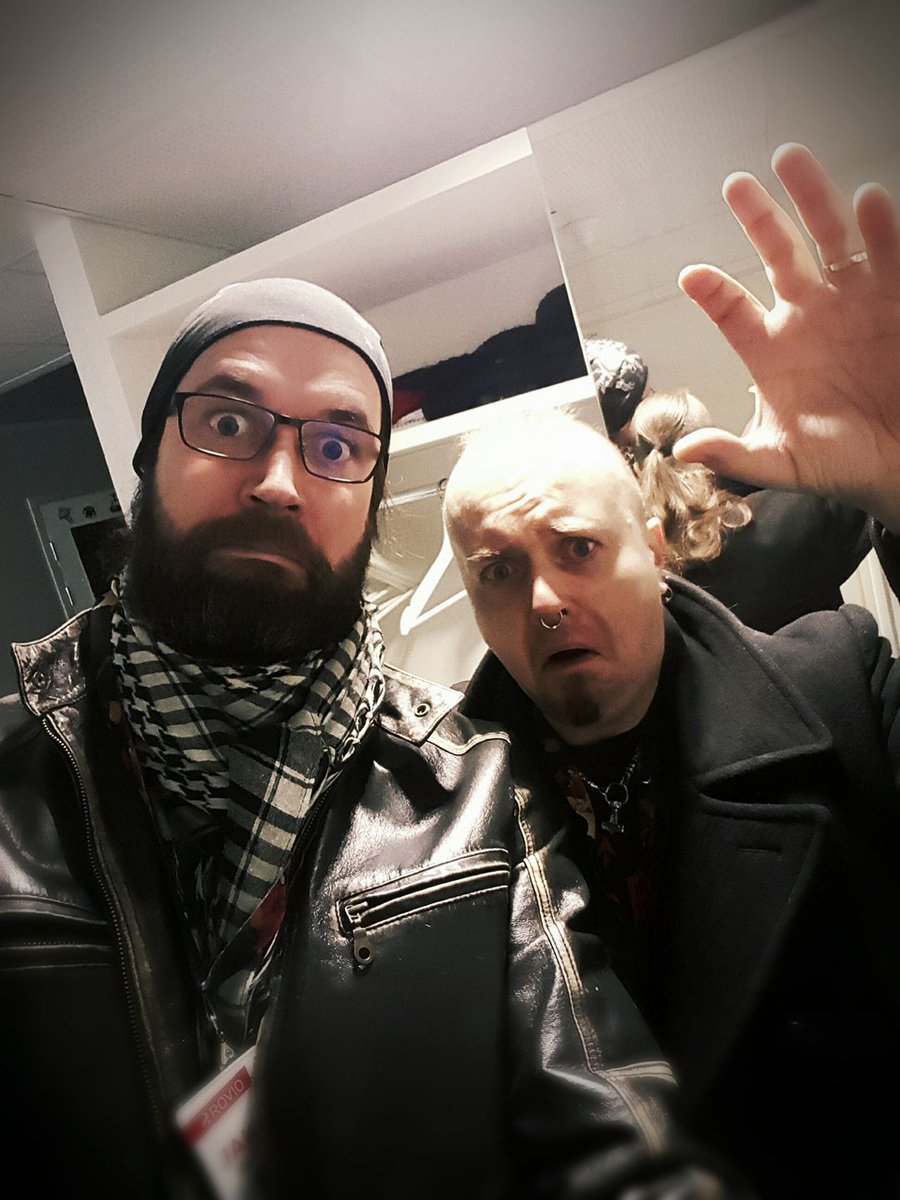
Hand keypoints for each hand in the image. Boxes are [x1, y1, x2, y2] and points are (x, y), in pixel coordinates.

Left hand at [674, 143, 899, 531]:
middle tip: (736, 185)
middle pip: (779, 254)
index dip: (712, 292)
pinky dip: (882, 228)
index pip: (732, 310)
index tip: (691, 276)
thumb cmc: (838, 463)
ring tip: (792, 161)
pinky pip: (889, 255)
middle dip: (759, 217)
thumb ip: (734, 455)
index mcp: (770, 349)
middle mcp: (808, 314)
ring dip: (814, 199)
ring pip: (831, 238)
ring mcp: (853, 301)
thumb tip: (683, 452)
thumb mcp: (782, 463)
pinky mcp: (897, 297)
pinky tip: (869, 200)